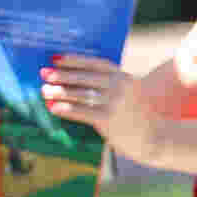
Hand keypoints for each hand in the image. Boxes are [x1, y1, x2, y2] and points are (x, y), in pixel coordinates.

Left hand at [40, 54, 158, 158]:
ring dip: (59, 91)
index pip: (95, 63)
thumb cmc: (134, 115)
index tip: (56, 58)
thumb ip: (108, 84)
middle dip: (62, 75)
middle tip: (44, 73)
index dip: (74, 60)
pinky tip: (53, 107)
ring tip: (44, 90)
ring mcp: (114, 103)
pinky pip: (81, 112)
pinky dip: (65, 108)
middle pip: (84, 77)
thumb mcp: (127, 93)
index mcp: (123, 76)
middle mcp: (120, 86)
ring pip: (80, 94)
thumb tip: (72, 78)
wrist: (152, 138)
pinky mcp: (108, 120)